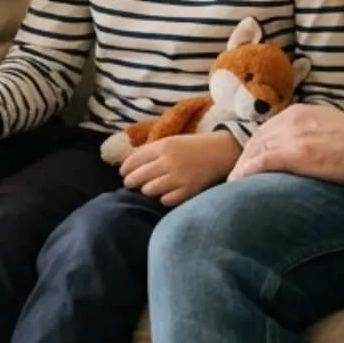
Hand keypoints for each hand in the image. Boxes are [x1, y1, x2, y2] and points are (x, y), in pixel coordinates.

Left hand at [119, 132, 241, 206]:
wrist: (222, 152)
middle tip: (133, 183)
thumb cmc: (193, 146)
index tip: (124, 172)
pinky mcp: (188, 191)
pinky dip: (164, 198)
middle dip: (131, 182)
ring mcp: (179, 177)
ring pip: (149, 191)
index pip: (133, 160)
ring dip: (147, 190)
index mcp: (164, 146)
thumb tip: (121, 158)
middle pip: (137, 177)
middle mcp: (169, 161)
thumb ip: (147, 150)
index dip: (125, 168)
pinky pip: (165, 201)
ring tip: (152, 187)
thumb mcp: (170, 141)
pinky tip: (167, 193)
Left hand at [232, 106, 343, 184]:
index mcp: (298, 113)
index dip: (254, 148)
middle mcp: (290, 120)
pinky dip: (244, 174)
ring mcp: (291, 135)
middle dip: (243, 160)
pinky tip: (237, 185)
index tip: (248, 164)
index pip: (266, 130)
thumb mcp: (330, 128)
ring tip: (233, 187)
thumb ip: (312, 134)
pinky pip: (259, 164)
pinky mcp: (294, 153)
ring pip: (253, 152)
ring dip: (240, 169)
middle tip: (235, 179)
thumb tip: (306, 152)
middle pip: (255, 140)